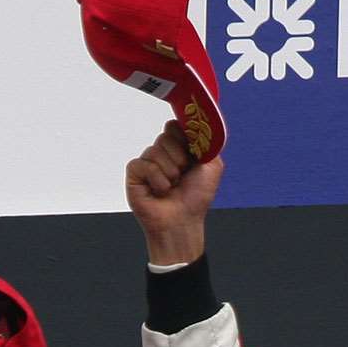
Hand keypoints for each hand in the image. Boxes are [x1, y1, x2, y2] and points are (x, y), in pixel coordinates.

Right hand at [126, 118, 220, 266]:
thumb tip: (198, 125)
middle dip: (179, 157)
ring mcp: (148, 161)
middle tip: (182, 176)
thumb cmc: (196, 198)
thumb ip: (208, 143)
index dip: (183, 137)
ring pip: (155, 150)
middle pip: (165, 135)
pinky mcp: (135, 172)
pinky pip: (143, 164)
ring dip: (169, 172)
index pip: (176, 126)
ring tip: (171, 187)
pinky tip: (159, 191)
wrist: (182, 222)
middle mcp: (163, 153)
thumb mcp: (212, 167)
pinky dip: (156, 179)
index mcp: (180, 148)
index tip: (191, 153)